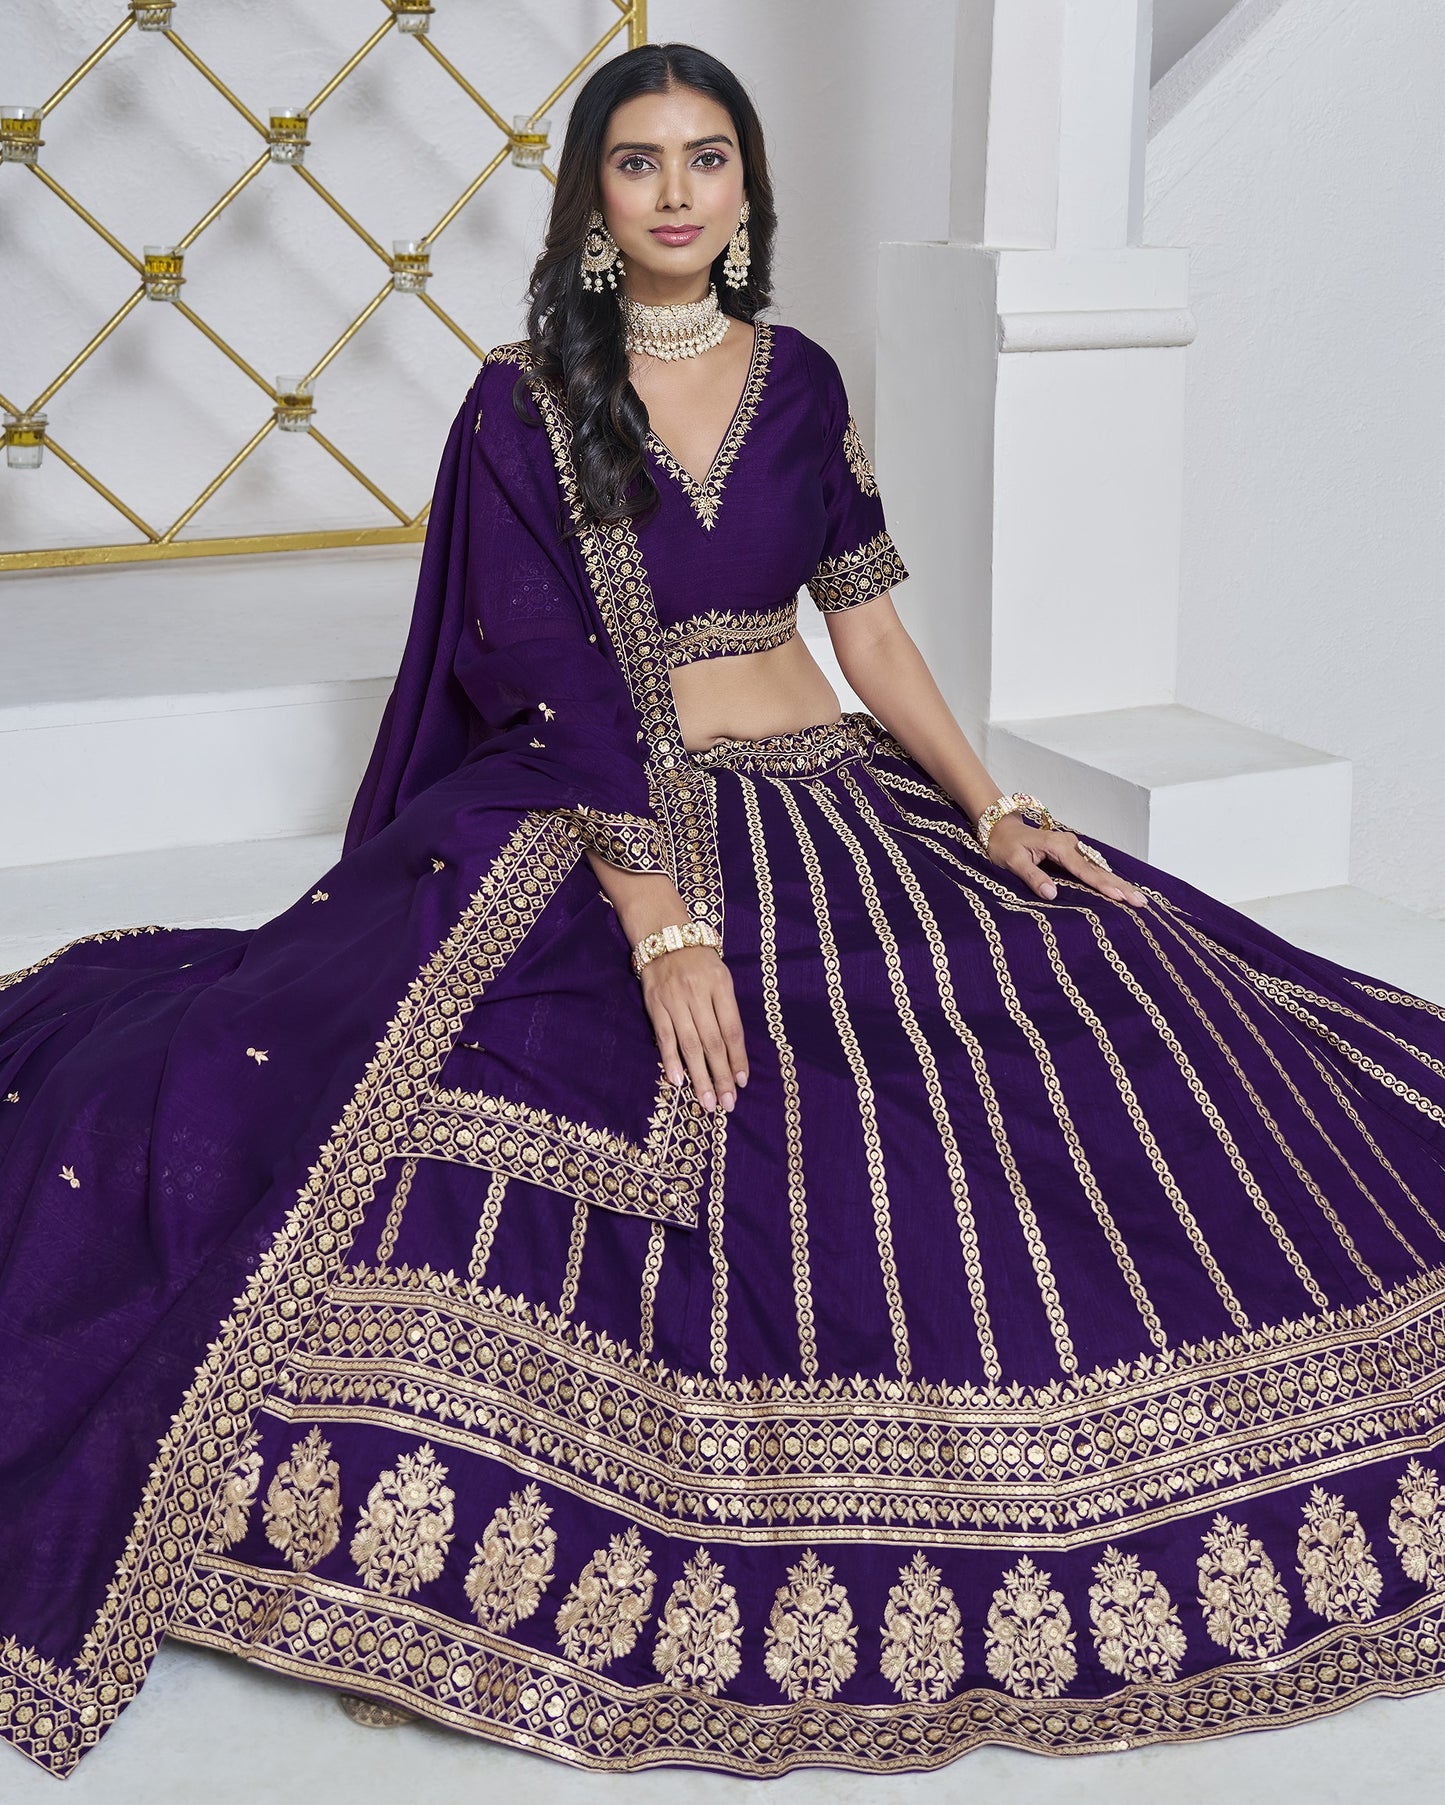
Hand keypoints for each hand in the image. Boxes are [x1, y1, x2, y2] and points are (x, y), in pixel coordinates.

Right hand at [640, 946, 748, 1112]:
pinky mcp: (655, 1005)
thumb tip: (733, 1052)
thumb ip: (726, 1009)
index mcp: (721, 985)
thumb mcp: (721, 977)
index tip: (742, 1082)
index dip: (738, 1058)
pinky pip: (664, 1036)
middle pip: (713, 1042)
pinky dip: (671, 1060)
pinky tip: (677, 1081)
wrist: (664, 936)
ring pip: (689, 1044)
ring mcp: (675, 1000)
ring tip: (706, 1101)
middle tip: (727, 1104)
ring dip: (699, 1076)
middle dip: (721, 1076)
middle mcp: (698, 993)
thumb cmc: (699, 961)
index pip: (732, 1029)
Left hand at [984, 814, 1148, 907]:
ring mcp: (1072, 847)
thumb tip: (1051, 894)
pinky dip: (1106, 879)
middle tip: (1142, 901)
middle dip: (1121, 886)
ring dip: (1117, 883)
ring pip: (1098, 868)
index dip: (1102, 885)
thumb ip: (1032, 876)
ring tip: (1138, 898)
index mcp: (1058, 847)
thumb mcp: (1013, 861)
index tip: (1120, 897)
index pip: (1084, 871)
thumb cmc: (1004, 845)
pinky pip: (1091, 867)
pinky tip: (1119, 889)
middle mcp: (1070, 845)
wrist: (1000, 828)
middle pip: (1098, 869)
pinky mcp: (1071, 852)